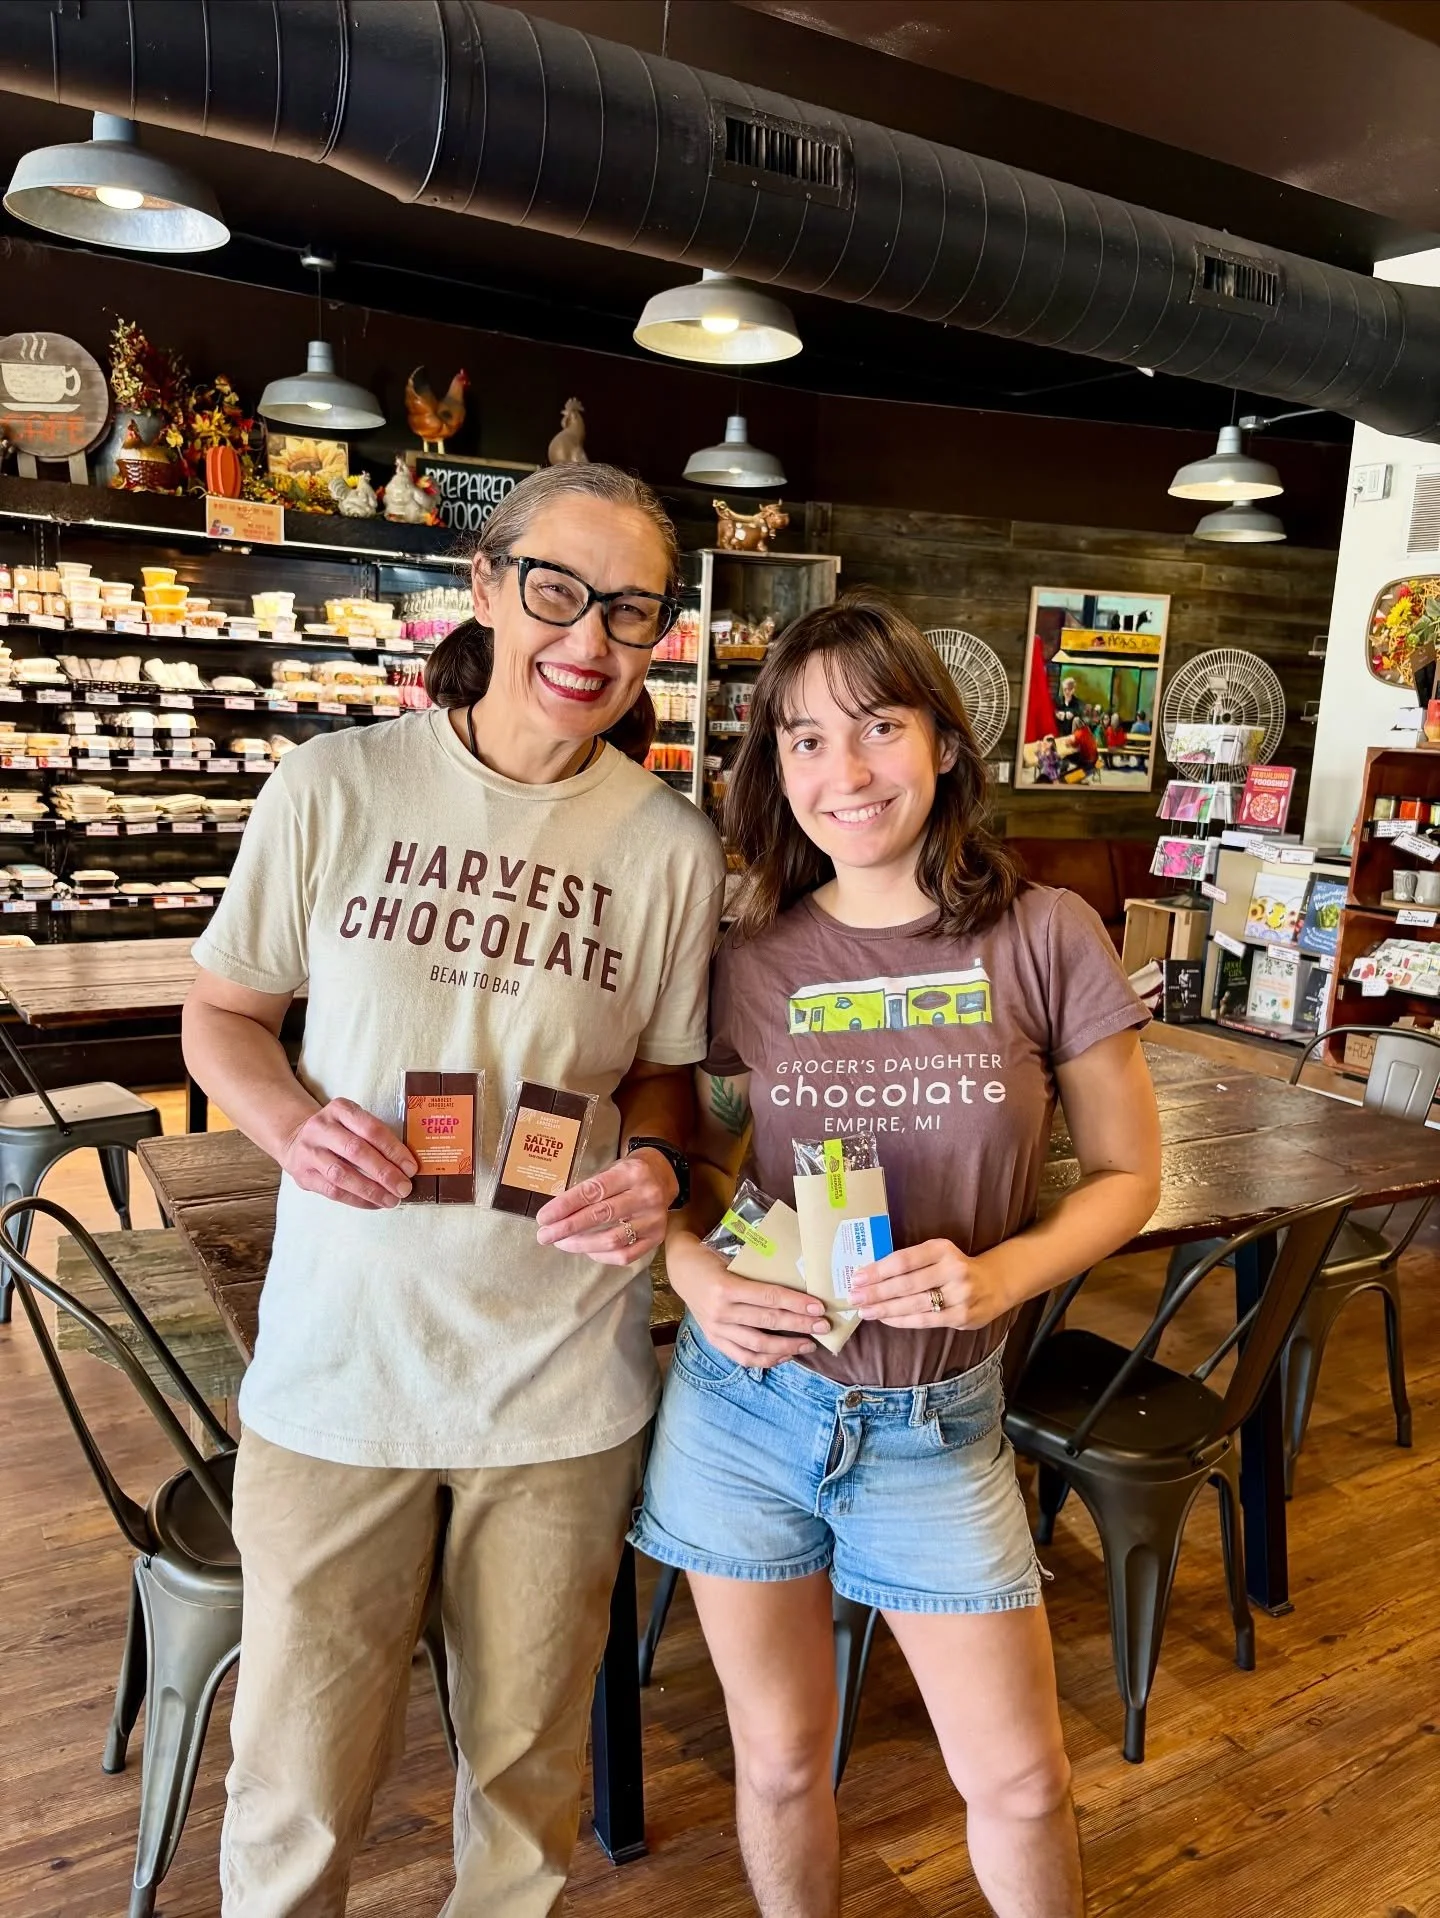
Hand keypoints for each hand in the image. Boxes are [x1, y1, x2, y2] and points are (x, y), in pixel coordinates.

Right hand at [279, 1098, 416, 1209]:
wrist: (296, 1140)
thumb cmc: (337, 1133)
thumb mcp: (352, 1122)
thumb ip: (375, 1137)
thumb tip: (406, 1165)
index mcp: (340, 1109)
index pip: (371, 1129)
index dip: (393, 1150)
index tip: (411, 1168)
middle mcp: (321, 1127)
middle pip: (356, 1151)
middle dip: (384, 1172)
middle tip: (404, 1188)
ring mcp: (309, 1152)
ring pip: (342, 1174)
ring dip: (371, 1190)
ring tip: (391, 1200)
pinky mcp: (303, 1175)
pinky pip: (333, 1191)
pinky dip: (357, 1200)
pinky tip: (375, 1204)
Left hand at [533, 1146, 676, 1265]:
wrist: (664, 1176)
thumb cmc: (629, 1173)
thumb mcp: (611, 1170)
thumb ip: (588, 1189)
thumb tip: (555, 1214)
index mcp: (631, 1172)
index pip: (592, 1192)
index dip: (565, 1206)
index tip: (544, 1217)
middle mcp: (646, 1195)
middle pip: (600, 1216)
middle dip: (567, 1228)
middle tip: (545, 1235)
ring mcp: (654, 1219)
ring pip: (611, 1239)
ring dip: (581, 1244)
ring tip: (561, 1243)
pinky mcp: (657, 1237)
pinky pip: (624, 1255)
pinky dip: (601, 1255)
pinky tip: (586, 1250)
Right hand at [664, 1229, 827, 1367]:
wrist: (681, 1269)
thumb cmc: (713, 1259)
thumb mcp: (734, 1260)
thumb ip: (759, 1273)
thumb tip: (799, 1284)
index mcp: (726, 1287)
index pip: (769, 1297)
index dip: (797, 1303)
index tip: (819, 1307)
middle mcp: (721, 1311)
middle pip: (768, 1321)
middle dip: (799, 1325)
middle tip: (823, 1326)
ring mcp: (716, 1328)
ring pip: (758, 1344)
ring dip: (787, 1346)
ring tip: (808, 1345)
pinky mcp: (715, 1340)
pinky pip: (743, 1357)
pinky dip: (766, 1360)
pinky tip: (784, 1355)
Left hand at [850, 1240, 1014, 1330]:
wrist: (994, 1284)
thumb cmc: (955, 1267)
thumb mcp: (938, 1254)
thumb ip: (912, 1261)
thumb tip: (871, 1274)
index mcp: (942, 1249)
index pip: (904, 1260)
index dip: (878, 1270)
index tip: (857, 1277)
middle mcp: (953, 1269)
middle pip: (906, 1283)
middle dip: (876, 1292)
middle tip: (854, 1297)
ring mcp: (959, 1294)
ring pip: (914, 1304)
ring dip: (885, 1309)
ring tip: (865, 1311)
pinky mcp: (961, 1316)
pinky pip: (924, 1320)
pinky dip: (901, 1320)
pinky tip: (885, 1319)